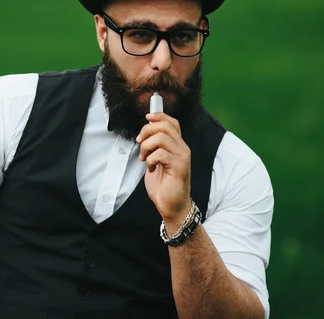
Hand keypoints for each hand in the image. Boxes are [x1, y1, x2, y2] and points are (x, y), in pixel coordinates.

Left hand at [136, 112, 191, 229]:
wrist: (171, 206)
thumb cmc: (163, 185)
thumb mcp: (156, 161)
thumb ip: (154, 147)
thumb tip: (145, 132)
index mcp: (178, 146)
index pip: (172, 122)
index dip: (159, 116)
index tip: (147, 118)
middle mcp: (183, 148)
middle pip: (165, 126)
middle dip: (147, 130)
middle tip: (140, 142)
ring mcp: (182, 157)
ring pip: (161, 138)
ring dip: (147, 146)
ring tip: (145, 158)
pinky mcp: (179, 167)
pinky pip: (160, 154)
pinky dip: (150, 160)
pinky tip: (150, 168)